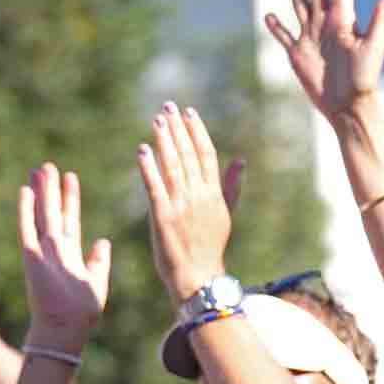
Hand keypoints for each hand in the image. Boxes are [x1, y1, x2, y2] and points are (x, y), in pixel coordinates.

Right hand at [15, 163, 111, 355]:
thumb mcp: (97, 281)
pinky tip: (25, 190)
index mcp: (70, 255)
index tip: (70, 178)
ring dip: (40, 192)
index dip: (70, 199)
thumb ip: (99, 261)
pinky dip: (25, 208)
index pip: (69, 220)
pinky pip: (27, 227)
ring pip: (41, 214)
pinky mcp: (31, 256)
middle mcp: (54, 250)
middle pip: (52, 212)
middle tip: (48, 166)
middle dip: (51, 189)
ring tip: (39, 169)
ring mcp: (41, 251)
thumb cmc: (81, 311)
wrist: (65, 328)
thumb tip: (103, 240)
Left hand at [138, 104, 237, 301]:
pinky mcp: (163, 216)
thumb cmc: (209, 246)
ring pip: (172, 165)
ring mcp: (181, 205)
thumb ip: (231, 185)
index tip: (189, 112)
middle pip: (187, 154)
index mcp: (214, 193)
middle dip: (177, 129)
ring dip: (163, 141)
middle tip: (167, 107)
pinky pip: (155, 186)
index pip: (206, 154)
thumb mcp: (225, 214)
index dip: (197, 131)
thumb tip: (240, 160)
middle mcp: (199, 195)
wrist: (198, 276)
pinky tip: (142, 149)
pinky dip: (148, 167)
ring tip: (156, 120)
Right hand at [264, 0, 383, 122]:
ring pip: (300, 5)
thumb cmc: (364, 77)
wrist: (347, 105)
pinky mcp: (297, 54)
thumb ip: (379, 18)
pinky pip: (283, 35)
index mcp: (344, 19)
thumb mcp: (374, 46)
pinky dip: (275, 26)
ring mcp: (311, 37)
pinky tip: (270, 15)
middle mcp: (327, 24)